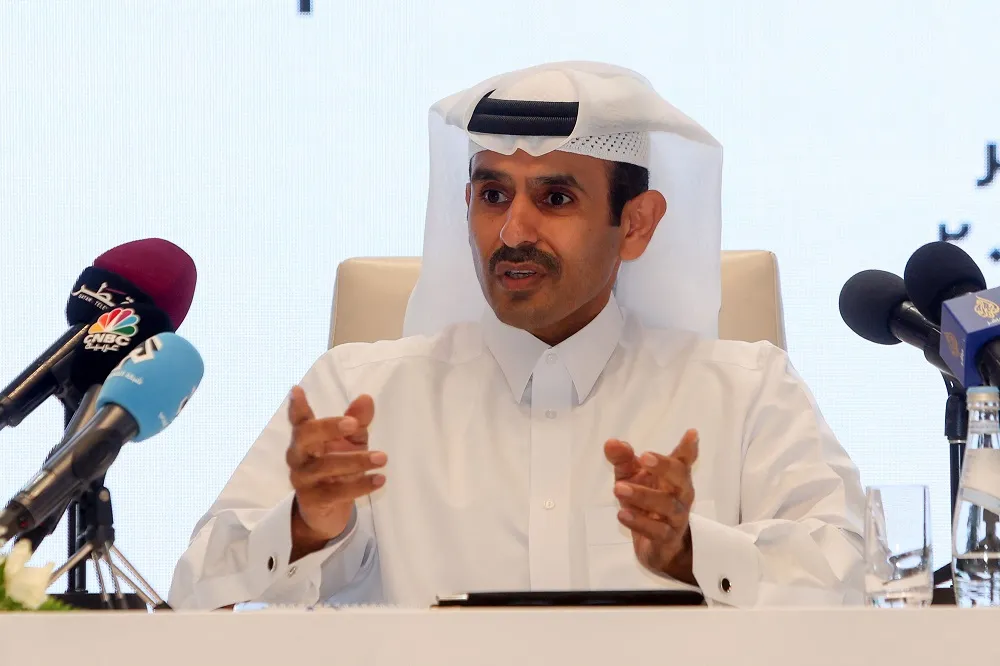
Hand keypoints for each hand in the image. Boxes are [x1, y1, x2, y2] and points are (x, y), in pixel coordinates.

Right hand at [286, 386, 384, 560]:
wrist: (328, 510)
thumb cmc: (339, 467)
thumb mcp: (351, 442)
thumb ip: (357, 421)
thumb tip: (366, 398)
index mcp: (306, 437)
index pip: (299, 419)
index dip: (296, 406)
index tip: (297, 389)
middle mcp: (298, 455)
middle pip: (305, 436)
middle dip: (329, 428)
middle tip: (353, 424)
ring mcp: (302, 478)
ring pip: (325, 466)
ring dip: (356, 460)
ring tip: (382, 457)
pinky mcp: (312, 500)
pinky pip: (336, 492)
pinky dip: (360, 485)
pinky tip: (380, 479)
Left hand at [603, 429, 698, 583]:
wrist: (657, 547)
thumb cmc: (647, 504)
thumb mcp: (631, 478)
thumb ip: (623, 460)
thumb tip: (611, 443)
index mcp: (674, 477)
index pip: (682, 460)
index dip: (688, 448)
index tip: (691, 433)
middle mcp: (680, 495)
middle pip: (680, 478)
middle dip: (664, 466)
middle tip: (644, 457)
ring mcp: (676, 517)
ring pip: (667, 505)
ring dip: (642, 495)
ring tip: (619, 487)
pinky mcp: (667, 538)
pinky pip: (657, 530)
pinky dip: (639, 522)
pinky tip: (622, 514)